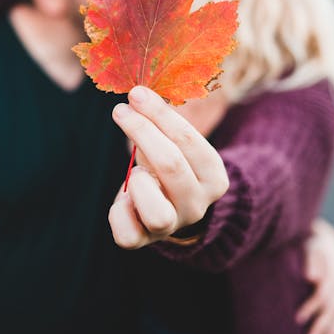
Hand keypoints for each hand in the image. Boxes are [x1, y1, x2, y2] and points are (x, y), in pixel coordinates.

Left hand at [108, 86, 228, 248]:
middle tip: (121, 110)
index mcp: (214, 177)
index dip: (159, 114)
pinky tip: (124, 196)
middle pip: (171, 165)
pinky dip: (119, 210)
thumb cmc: (169, 165)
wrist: (169, 209)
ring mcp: (172, 225)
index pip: (187, 140)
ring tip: (135, 171)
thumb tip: (138, 95)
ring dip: (139, 181)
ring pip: (157, 212)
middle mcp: (198, 204)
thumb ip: (162, 124)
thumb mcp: (176, 144)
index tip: (136, 93)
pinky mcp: (143, 240)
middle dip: (142, 131)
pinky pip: (127, 233)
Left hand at [296, 218, 333, 333]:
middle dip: (322, 326)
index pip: (322, 295)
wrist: (328, 241)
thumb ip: (310, 260)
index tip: (298, 319)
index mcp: (331, 273)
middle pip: (333, 309)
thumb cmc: (314, 244)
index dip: (311, 308)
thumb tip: (311, 277)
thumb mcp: (310, 246)